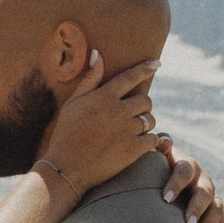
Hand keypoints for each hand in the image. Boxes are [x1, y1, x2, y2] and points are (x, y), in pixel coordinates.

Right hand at [35, 49, 162, 197]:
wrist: (66, 169)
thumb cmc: (66, 134)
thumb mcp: (73, 104)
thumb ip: (89, 79)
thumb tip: (98, 53)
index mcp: (103, 97)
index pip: (131, 77)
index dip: (146, 68)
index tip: (157, 63)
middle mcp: (117, 111)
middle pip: (145, 100)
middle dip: (142, 106)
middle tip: (132, 115)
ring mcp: (127, 131)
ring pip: (150, 120)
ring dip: (145, 124)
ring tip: (131, 132)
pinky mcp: (133, 150)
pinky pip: (153, 139)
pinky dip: (149, 141)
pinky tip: (138, 145)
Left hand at [159, 144, 223, 222]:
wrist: (168, 181)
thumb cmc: (154, 171)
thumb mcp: (153, 159)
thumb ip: (156, 149)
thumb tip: (162, 139)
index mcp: (186, 164)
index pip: (184, 170)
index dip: (176, 183)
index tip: (165, 199)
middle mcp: (202, 178)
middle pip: (204, 191)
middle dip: (196, 207)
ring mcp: (211, 193)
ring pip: (216, 207)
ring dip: (208, 222)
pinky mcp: (215, 209)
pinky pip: (221, 220)